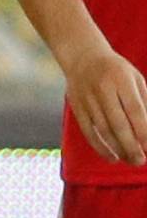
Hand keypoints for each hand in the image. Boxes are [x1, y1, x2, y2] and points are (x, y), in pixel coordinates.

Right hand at [61, 41, 146, 166]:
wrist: (82, 57)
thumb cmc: (116, 71)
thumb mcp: (135, 79)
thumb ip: (144, 102)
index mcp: (122, 80)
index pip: (135, 111)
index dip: (143, 132)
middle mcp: (103, 90)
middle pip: (118, 124)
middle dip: (131, 145)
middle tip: (141, 160)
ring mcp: (88, 99)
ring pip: (103, 130)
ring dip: (117, 149)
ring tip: (130, 160)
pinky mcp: (77, 107)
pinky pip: (89, 131)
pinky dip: (100, 146)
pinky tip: (111, 157)